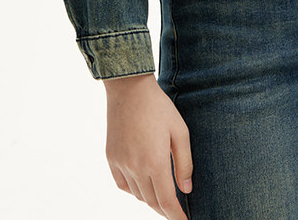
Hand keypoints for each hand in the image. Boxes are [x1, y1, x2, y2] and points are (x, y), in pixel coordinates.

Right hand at [104, 72, 192, 218]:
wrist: (129, 89)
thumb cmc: (159, 107)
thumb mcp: (180, 132)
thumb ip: (184, 163)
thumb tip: (186, 190)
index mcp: (155, 162)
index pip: (167, 201)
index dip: (176, 216)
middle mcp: (136, 167)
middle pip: (152, 202)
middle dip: (166, 210)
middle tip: (176, 210)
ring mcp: (121, 164)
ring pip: (138, 195)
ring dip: (151, 199)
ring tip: (163, 195)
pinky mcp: (111, 158)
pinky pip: (123, 185)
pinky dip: (134, 190)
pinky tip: (143, 185)